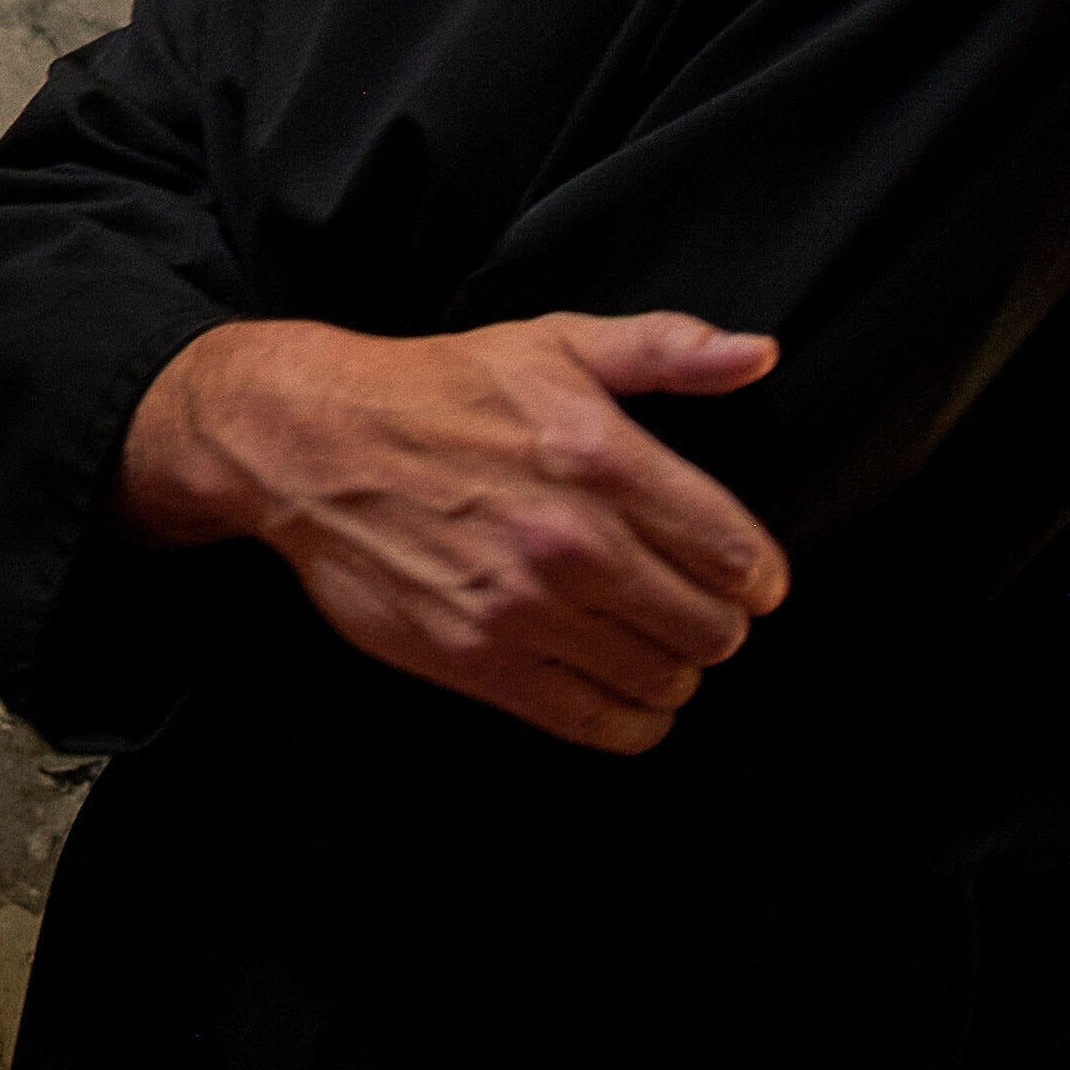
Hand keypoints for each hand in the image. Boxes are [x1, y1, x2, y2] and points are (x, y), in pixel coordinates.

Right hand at [112, 312, 790, 755]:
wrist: (311, 443)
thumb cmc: (438, 390)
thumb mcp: (554, 343)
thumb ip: (666, 350)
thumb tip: (758, 355)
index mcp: (602, 458)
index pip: (737, 555)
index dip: (757, 576)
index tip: (744, 576)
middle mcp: (573, 542)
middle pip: (712, 629)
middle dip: (717, 621)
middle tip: (691, 605)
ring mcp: (525, 609)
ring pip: (665, 680)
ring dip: (674, 667)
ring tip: (651, 640)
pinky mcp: (482, 662)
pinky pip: (604, 725)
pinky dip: (634, 718)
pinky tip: (624, 687)